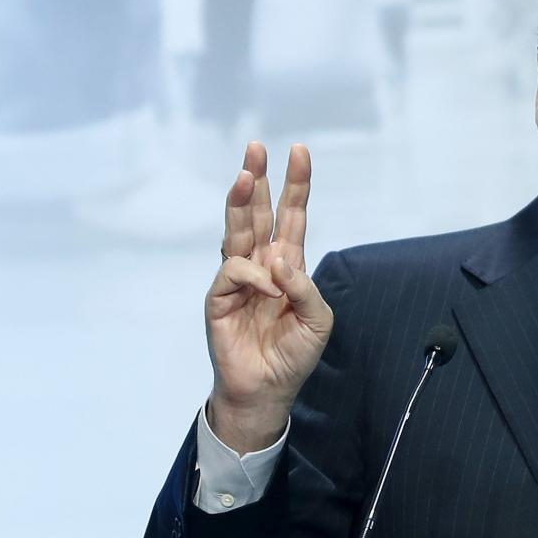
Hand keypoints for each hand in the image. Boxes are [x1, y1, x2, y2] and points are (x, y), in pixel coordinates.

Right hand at [206, 142, 331, 452]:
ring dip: (239, 201)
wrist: (267, 389)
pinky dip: (254, 277)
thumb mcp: (318, 320)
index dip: (295, 185)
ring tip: (244, 174)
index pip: (291, 216)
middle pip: (257, 212)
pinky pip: (235, 272)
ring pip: (237, 230)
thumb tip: (281, 262)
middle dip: (258, 179)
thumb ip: (306, 288)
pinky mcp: (220, 298)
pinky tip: (268, 291)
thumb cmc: (293, 354)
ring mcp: (238, 279)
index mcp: (287, 264)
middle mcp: (261, 264)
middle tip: (256, 148)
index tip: (299, 152)